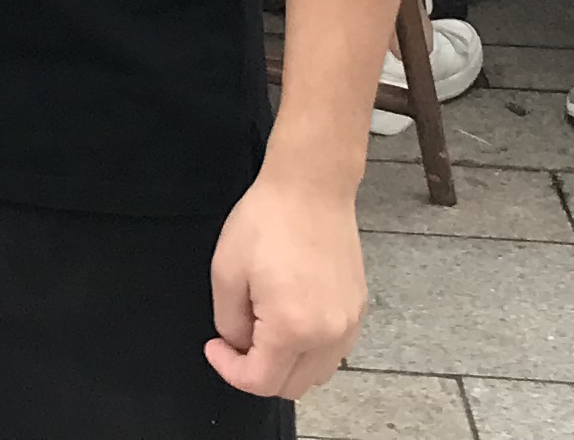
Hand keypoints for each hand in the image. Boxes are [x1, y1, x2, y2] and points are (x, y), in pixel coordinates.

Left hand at [205, 167, 367, 400]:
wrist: (311, 186)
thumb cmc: (267, 220)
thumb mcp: (226, 271)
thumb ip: (229, 322)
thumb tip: (239, 344)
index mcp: (292, 328)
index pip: (261, 381)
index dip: (230, 370)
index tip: (215, 346)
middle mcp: (328, 335)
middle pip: (291, 387)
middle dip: (257, 371)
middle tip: (236, 337)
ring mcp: (348, 324)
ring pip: (315, 375)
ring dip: (286, 365)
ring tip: (263, 326)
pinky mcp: (358, 310)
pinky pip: (332, 352)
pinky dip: (309, 350)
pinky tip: (290, 318)